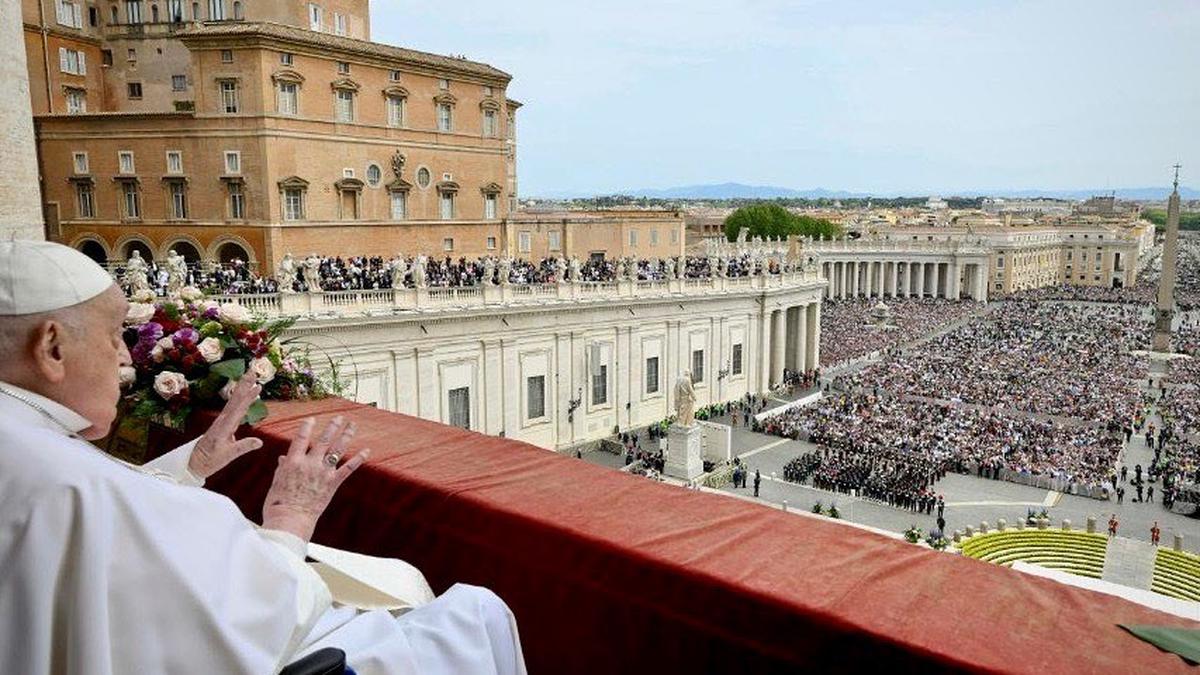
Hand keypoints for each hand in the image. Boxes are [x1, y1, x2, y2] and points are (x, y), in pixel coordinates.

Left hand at [189, 374, 263, 478]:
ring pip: (234, 400)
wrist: (194, 462)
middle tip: (252, 370)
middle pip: (236, 398)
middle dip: (244, 384)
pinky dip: (240, 396)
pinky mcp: (223, 422)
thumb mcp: (228, 456)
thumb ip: (243, 447)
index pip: (239, 409)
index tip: (258, 386)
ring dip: (242, 387)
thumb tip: (260, 442)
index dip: (249, 397)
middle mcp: (223, 420)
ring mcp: (222, 420)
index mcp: (225, 426)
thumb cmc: (210, 460)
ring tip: (250, 376)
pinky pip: (233, 405)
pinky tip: (244, 393)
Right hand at [262, 416, 370, 542]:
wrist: (290, 520)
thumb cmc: (278, 504)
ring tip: (352, 425)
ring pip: (337, 450)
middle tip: (339, 417)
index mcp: (293, 462)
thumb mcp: (277, 482)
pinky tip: (366, 450)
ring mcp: (323, 473)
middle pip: (323, 440)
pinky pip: (348, 468)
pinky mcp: (333, 483)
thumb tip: (283, 458)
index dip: (307, 427)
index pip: (301, 438)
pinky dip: (358, 459)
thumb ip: (283, 468)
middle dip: (332, 427)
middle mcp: (309, 464)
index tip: (312, 418)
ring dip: (346, 436)